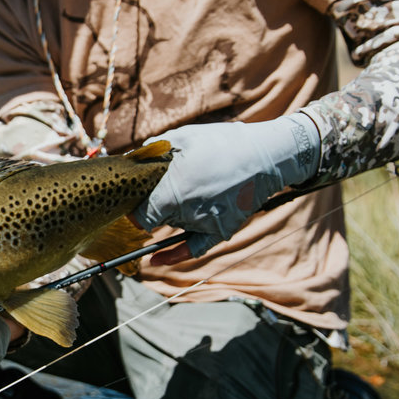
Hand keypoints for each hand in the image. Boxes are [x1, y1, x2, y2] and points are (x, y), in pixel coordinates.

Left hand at [132, 114, 319, 256]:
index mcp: (172, 190)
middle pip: (154, 218)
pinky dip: (173, 256)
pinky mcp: (220, 231)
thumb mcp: (181, 138)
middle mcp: (185, 211)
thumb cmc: (222, 143)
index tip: (132, 196)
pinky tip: (156, 259)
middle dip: (152, 204)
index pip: (138, 212)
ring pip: (173, 225)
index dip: (132, 205)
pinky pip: (192, 249)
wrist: (267, 155)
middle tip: (157, 188)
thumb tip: (131, 162)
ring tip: (187, 190)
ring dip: (171, 215)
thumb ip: (152, 152)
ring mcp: (203, 224)